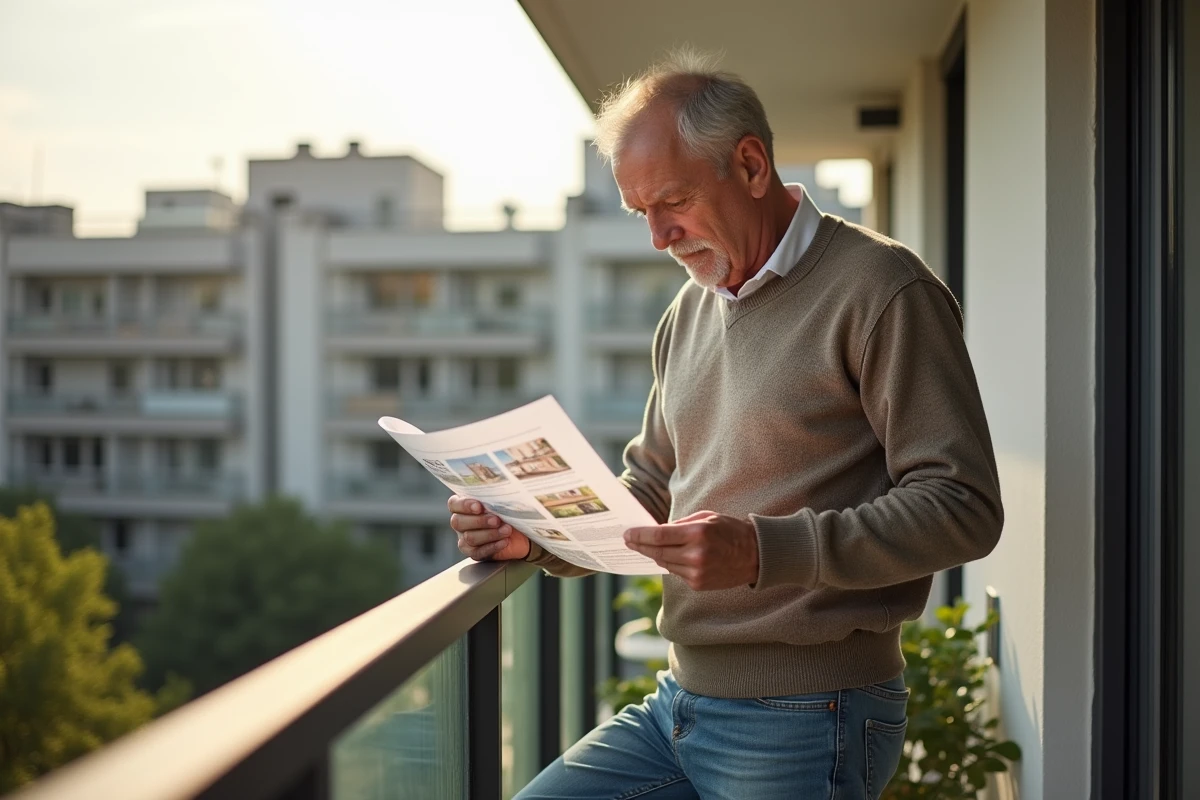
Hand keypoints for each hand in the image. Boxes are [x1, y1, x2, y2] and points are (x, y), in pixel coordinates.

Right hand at [448, 495, 529, 561]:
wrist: (523, 532)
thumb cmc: (509, 511)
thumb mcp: (505, 500)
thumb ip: (496, 493)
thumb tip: (501, 483)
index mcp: (463, 505)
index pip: (454, 504)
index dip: (464, 505)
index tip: (479, 506)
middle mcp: (461, 522)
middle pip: (458, 522)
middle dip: (479, 521)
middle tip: (497, 520)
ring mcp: (465, 539)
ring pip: (469, 538)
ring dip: (490, 534)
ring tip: (506, 530)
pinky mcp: (474, 553)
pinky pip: (478, 552)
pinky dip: (492, 546)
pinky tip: (504, 541)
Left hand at [624, 511, 758, 589]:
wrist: (755, 555)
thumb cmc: (730, 531)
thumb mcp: (706, 518)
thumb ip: (680, 525)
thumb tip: (656, 531)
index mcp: (697, 534)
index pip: (659, 536)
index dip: (640, 535)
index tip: (627, 534)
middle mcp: (695, 555)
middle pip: (657, 552)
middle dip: (640, 546)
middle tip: (628, 541)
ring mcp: (696, 572)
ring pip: (664, 563)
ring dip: (654, 555)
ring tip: (644, 547)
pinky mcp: (698, 584)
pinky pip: (676, 573)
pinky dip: (670, 564)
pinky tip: (668, 556)